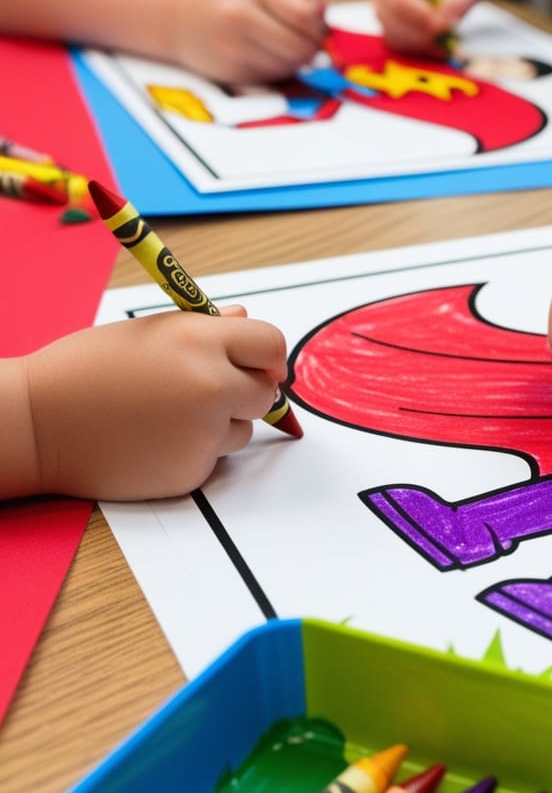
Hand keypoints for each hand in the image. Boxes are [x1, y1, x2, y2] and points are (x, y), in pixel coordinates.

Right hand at [20, 307, 287, 500]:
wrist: (37, 424)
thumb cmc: (86, 370)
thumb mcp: (146, 332)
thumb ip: (204, 328)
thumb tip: (245, 322)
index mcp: (200, 342)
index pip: (272, 345)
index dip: (266, 356)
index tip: (258, 363)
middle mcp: (211, 387)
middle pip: (266, 392)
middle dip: (247, 390)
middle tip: (209, 390)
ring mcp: (204, 433)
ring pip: (243, 429)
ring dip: (220, 423)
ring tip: (165, 414)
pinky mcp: (192, 470)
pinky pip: (215, 458)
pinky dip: (195, 451)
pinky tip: (155, 440)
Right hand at [172, 0, 325, 82]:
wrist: (180, 20)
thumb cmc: (228, 0)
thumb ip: (294, 0)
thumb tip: (326, 16)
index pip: (305, 15)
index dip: (320, 27)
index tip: (320, 28)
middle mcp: (239, 16)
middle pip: (300, 47)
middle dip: (312, 51)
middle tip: (309, 45)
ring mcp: (233, 48)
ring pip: (289, 68)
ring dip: (296, 64)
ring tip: (282, 48)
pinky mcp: (233, 74)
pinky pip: (273, 81)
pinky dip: (278, 74)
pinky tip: (266, 60)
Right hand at [370, 0, 477, 55]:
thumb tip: (448, 22)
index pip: (397, 1)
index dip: (418, 15)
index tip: (441, 25)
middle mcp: (381, 3)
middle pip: (394, 26)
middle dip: (423, 35)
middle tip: (449, 38)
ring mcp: (384, 25)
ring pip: (399, 43)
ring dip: (425, 46)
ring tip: (448, 41)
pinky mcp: (393, 41)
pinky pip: (405, 54)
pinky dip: (425, 53)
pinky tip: (441, 48)